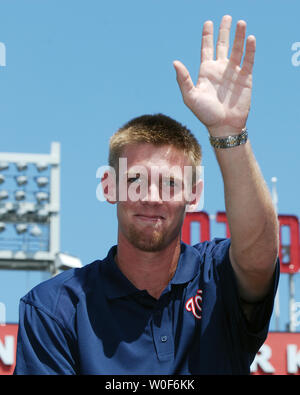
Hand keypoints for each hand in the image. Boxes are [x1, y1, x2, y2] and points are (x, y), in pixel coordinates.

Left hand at [173, 15, 255, 136]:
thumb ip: (183, 79)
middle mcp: (220, 69)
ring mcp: (233, 73)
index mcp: (206, 71)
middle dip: (224, 31)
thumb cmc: (205, 114)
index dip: (207, 36)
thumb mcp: (191, 97)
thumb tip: (175, 62)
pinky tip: (250, 38)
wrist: (224, 126)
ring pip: (237, 50)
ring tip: (240, 22)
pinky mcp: (245, 78)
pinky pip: (248, 60)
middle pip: (222, 45)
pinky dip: (250, 49)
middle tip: (226, 17)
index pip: (206, 49)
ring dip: (238, 36)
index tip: (208, 22)